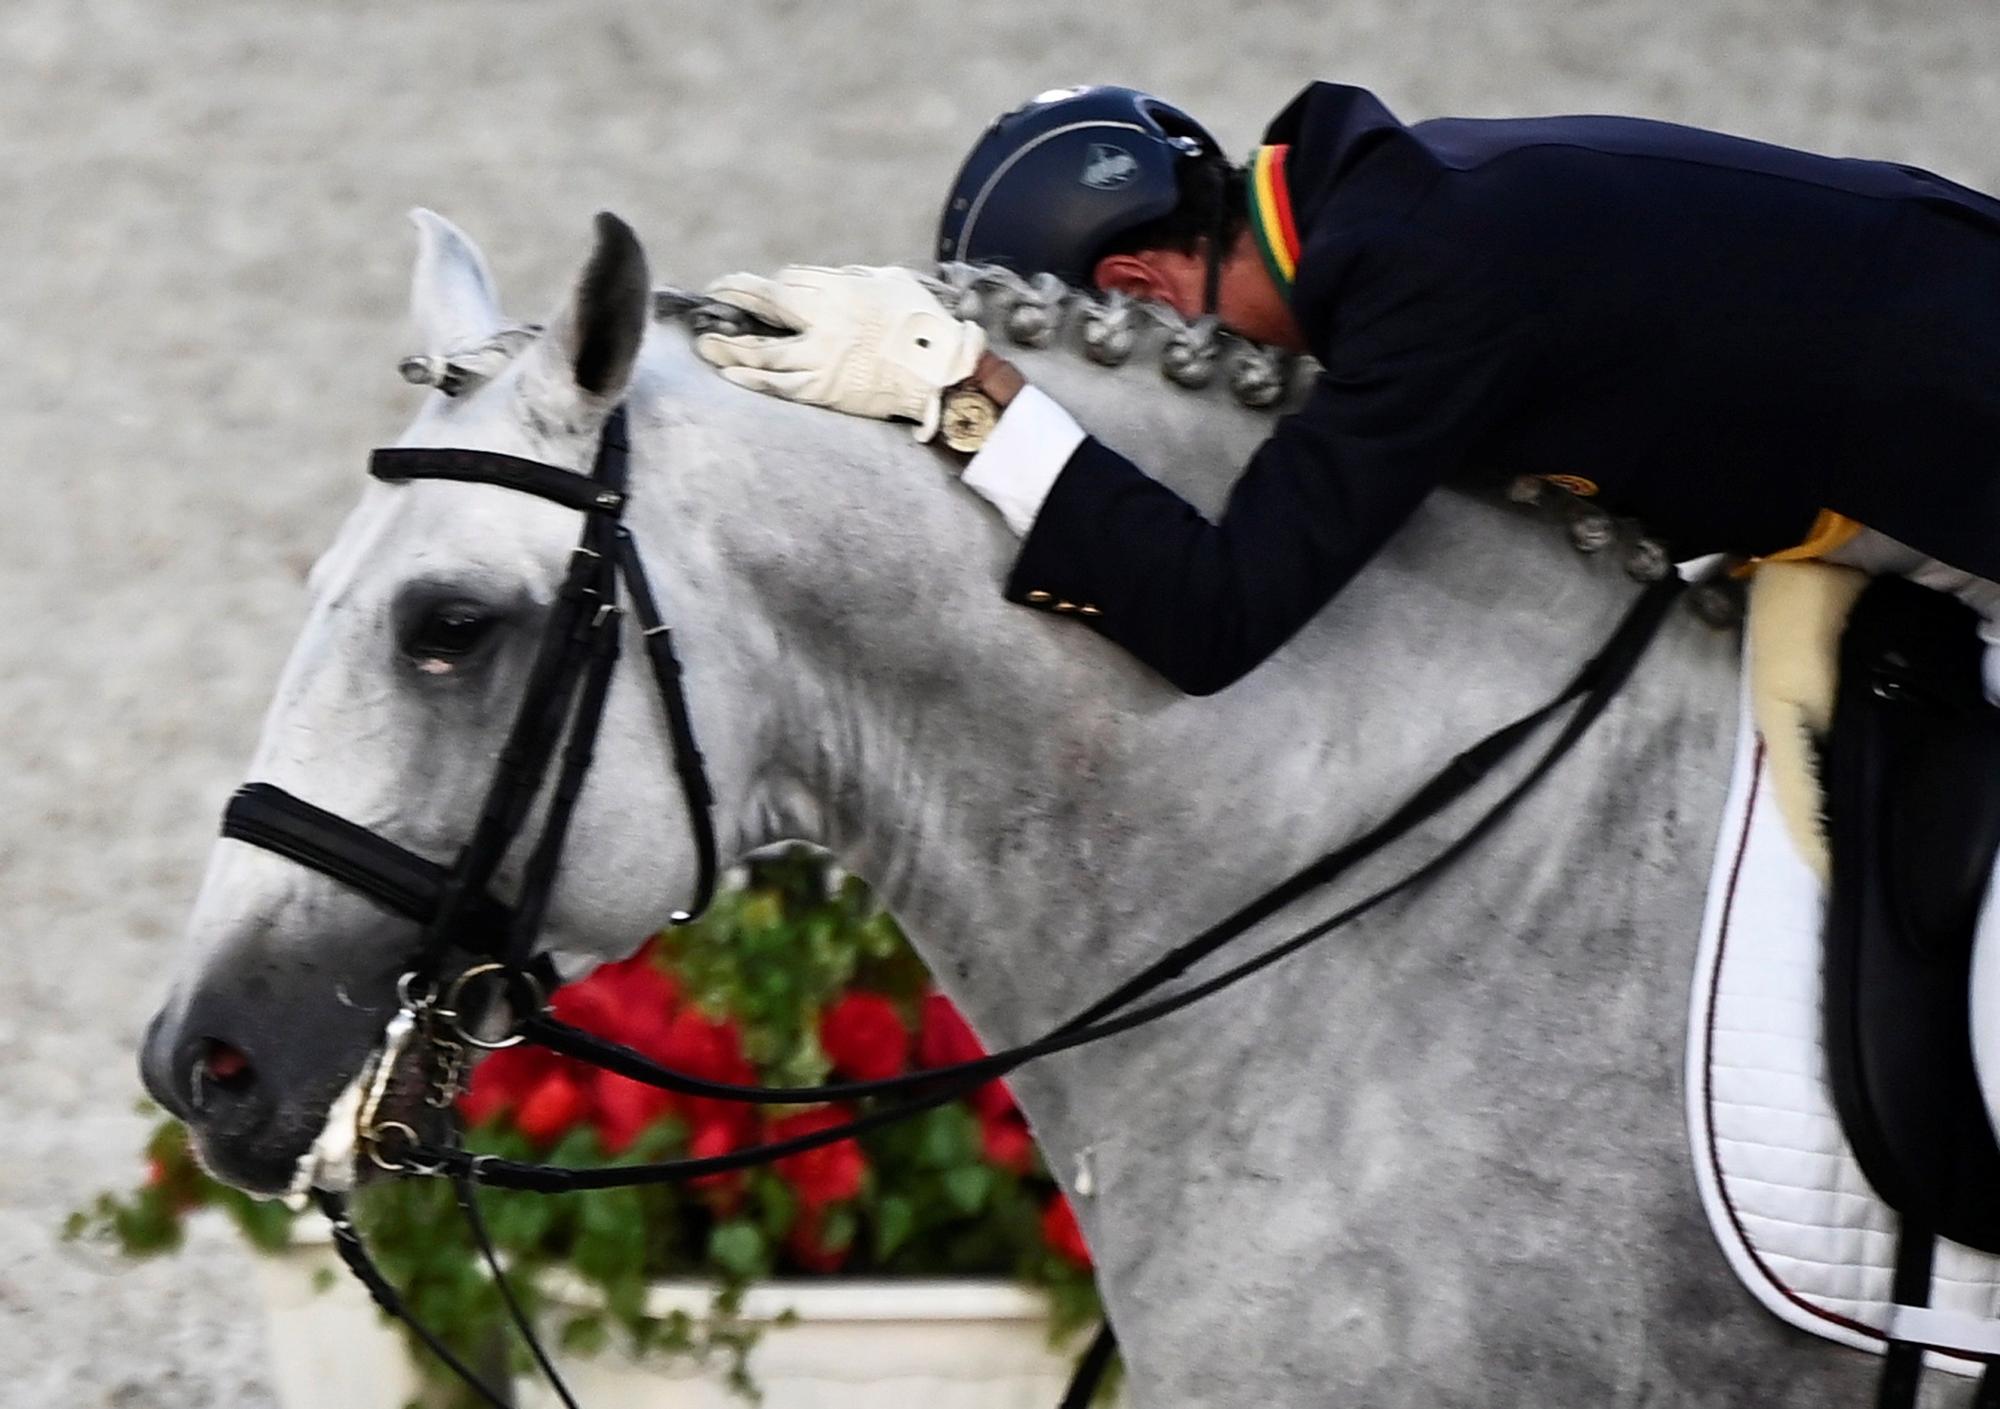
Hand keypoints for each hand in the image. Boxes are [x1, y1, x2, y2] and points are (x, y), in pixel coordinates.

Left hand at [695, 265, 986, 439]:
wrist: (944, 376)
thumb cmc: (924, 323)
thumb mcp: (891, 282)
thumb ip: (853, 277)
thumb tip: (824, 280)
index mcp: (842, 292)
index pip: (789, 283)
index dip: (765, 285)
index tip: (747, 285)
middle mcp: (826, 324)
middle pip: (769, 306)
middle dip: (737, 299)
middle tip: (714, 297)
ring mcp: (823, 360)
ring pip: (764, 353)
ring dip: (731, 348)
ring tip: (707, 345)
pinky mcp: (826, 392)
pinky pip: (780, 387)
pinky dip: (753, 380)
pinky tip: (732, 374)